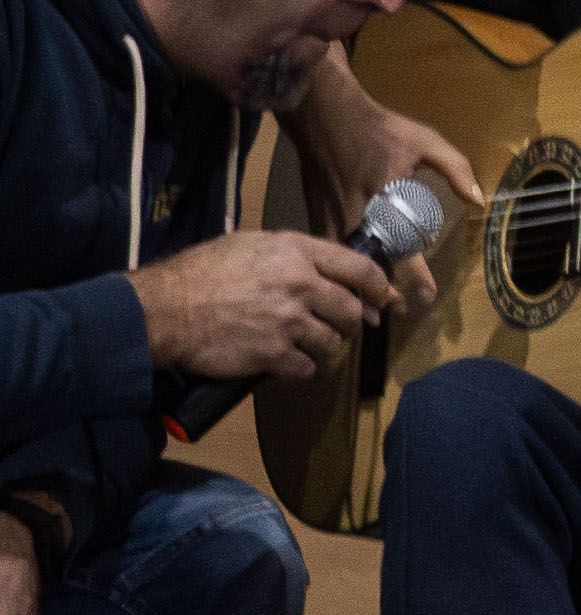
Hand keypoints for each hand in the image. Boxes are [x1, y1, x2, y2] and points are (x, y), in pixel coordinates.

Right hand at [131, 228, 390, 381]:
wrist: (164, 310)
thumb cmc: (200, 273)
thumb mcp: (249, 244)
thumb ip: (290, 254)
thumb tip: (320, 266)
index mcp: (297, 252)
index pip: (360, 268)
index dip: (379, 286)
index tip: (383, 298)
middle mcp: (301, 284)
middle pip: (351, 309)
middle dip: (351, 322)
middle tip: (342, 328)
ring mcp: (289, 321)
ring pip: (332, 341)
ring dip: (325, 348)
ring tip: (309, 347)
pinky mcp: (273, 354)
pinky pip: (306, 367)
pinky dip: (300, 369)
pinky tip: (287, 364)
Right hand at [291, 46, 481, 317]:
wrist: (324, 114)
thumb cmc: (379, 128)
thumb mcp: (425, 141)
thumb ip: (455, 169)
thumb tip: (478, 199)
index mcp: (384, 201)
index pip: (402, 249)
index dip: (415, 278)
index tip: (426, 301)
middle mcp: (354, 216)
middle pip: (366, 267)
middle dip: (378, 295)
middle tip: (393, 316)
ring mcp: (328, 217)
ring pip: (340, 265)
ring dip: (353, 287)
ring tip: (366, 314)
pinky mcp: (313, 214)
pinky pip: (325, 251)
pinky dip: (333, 269)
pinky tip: (339, 284)